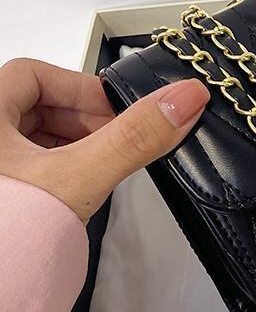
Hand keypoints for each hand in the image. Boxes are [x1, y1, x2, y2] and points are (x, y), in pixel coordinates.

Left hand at [0, 56, 209, 225]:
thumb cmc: (10, 237)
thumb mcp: (78, 177)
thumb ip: (131, 139)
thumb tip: (181, 101)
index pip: (33, 75)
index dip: (77, 89)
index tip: (111, 112)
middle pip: (35, 108)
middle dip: (79, 124)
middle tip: (112, 144)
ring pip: (33, 143)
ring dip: (71, 152)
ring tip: (96, 174)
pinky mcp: (2, 201)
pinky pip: (29, 174)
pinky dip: (56, 176)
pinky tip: (74, 195)